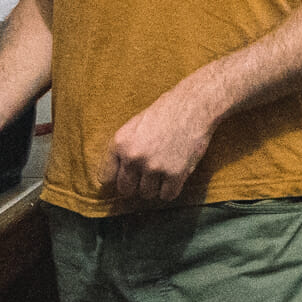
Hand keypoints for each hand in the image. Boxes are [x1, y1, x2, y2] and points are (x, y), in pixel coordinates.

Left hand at [97, 83, 216, 202]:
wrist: (195, 105)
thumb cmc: (166, 112)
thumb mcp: (135, 125)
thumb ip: (124, 149)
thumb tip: (117, 174)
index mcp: (120, 143)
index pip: (106, 178)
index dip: (117, 178)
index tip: (127, 177)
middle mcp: (134, 157)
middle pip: (126, 190)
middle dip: (136, 184)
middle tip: (148, 175)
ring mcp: (154, 167)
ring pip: (147, 194)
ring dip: (155, 186)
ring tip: (164, 170)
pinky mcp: (175, 174)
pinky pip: (167, 196)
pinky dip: (171, 189)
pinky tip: (175, 176)